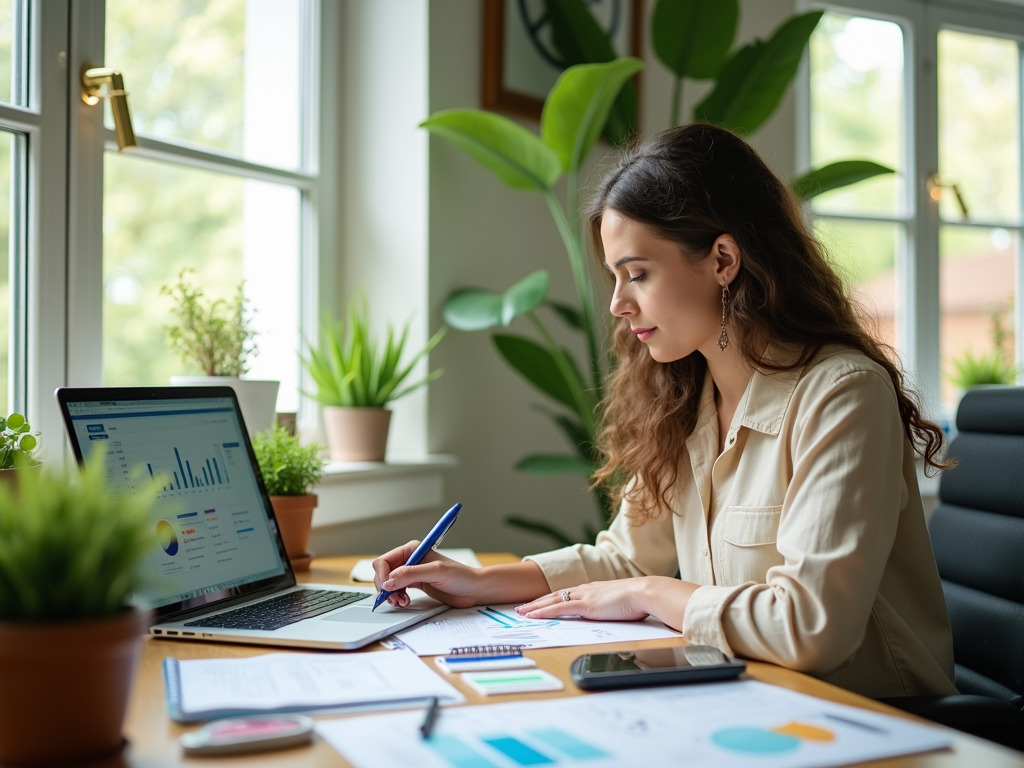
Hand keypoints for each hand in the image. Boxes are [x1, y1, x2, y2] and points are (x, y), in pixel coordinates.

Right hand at [372, 541, 479, 608]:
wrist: (473, 589)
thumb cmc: (461, 576)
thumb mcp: (436, 572)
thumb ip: (411, 574)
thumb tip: (389, 581)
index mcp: (412, 550)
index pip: (385, 561)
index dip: (382, 575)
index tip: (387, 589)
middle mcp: (409, 560)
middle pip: (383, 572)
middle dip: (385, 587)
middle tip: (394, 599)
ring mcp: (411, 573)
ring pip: (388, 583)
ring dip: (390, 594)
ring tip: (401, 602)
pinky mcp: (415, 584)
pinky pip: (396, 590)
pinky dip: (396, 598)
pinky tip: (404, 602)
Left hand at [514, 578, 649, 621]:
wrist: (645, 593)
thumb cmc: (639, 600)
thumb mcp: (622, 604)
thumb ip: (612, 608)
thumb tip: (612, 615)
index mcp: (594, 590)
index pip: (567, 594)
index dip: (552, 599)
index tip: (541, 603)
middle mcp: (585, 590)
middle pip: (555, 595)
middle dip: (538, 601)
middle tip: (523, 607)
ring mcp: (584, 597)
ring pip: (552, 601)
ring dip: (535, 606)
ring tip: (521, 612)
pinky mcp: (585, 606)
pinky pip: (558, 609)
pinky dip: (542, 612)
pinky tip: (532, 615)